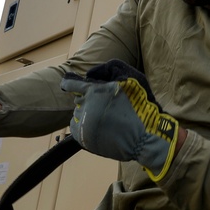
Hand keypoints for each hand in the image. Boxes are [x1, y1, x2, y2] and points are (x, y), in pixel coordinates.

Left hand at [60, 59, 178, 181]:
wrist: (143, 138)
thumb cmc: (140, 108)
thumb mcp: (129, 80)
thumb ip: (109, 71)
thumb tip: (90, 74)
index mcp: (94, 91)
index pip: (73, 85)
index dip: (70, 83)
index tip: (66, 83)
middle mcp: (86, 106)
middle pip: (78, 100)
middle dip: (87, 100)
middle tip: (102, 106)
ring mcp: (83, 123)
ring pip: (77, 113)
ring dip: (87, 113)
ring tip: (103, 118)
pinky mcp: (83, 138)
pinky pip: (75, 127)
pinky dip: (81, 125)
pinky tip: (95, 126)